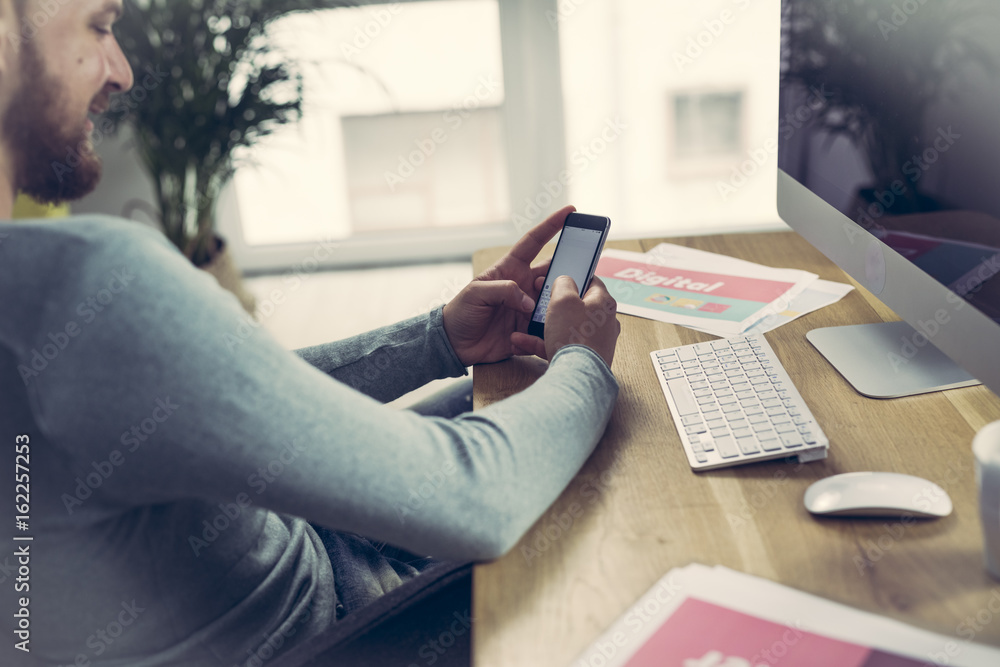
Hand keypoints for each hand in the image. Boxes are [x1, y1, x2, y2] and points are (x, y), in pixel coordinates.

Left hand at [442, 206, 574, 365]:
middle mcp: (524, 285)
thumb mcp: (476, 293)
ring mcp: (529, 307)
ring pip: (555, 299)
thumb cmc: (461, 311)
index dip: (552, 225)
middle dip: (568, 270)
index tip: (570, 211)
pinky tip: (544, 332)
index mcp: (511, 269)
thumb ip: (503, 290)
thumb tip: (528, 302)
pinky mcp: (530, 328)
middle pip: (554, 272)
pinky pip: (547, 326)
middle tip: (578, 274)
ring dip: (560, 301)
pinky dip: (549, 328)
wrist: (455, 344)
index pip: (534, 241)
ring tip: (562, 306)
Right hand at [513, 275, 619, 367]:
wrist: (576, 376)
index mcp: (604, 303)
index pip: (591, 281)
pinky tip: (522, 341)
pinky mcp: (584, 358)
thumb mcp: (563, 300)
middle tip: (539, 301)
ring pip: (566, 327)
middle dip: (554, 304)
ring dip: (543, 325)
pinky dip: (543, 342)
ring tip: (524, 325)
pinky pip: (561, 345)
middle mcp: (604, 322)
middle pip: (576, 306)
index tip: (555, 277)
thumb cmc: (574, 336)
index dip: (572, 276)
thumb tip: (565, 280)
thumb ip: (563, 283)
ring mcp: (595, 342)